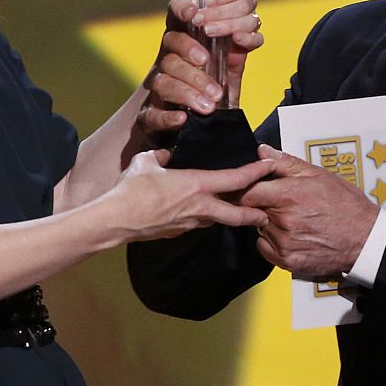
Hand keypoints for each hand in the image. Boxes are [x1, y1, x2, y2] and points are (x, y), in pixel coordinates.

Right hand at [110, 150, 272, 241]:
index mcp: (196, 185)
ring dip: (228, 215)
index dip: (256, 172)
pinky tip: (200, 210)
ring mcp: (190, 223)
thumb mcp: (147, 162)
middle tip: (266, 211)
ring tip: (235, 207)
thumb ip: (161, 156)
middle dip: (255, 213)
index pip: (236, 179)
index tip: (269, 165)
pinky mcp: (178, 232)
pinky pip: (198, 223)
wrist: (116, 221)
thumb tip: (167, 154)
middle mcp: (199, 207)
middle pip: (238, 214)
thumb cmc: (131, 190)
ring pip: (217, 220)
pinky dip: (205, 217)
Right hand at [137, 0, 263, 145]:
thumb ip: (235, 53)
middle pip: (170, 42)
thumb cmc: (210, 94)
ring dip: (189, 90)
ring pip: (163, 79)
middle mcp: (167, 59)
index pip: (176, 13)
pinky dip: (168, 117)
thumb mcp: (227, 71)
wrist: (188, 130)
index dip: (181, 7)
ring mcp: (156, 87)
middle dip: (190, 50)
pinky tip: (182, 118)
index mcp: (185, 43)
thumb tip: (247, 38)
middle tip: (207, 62)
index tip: (194, 13)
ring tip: (211, 104)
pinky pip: (153, 115)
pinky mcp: (149, 117)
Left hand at [240, 145, 378, 277]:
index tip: (251, 188)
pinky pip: (265, 248)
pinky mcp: (288, 261)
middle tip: (280, 202)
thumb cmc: (346, 205)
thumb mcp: (318, 175)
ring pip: (259, 229)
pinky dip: (272, 241)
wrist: (365, 238)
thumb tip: (263, 152)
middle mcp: (284, 220)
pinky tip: (290, 234)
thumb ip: (285, 163)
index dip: (247, 188)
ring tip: (292, 218)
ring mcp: (285, 243)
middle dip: (261, 204)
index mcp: (289, 195)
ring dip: (268, 223)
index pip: (247, 192)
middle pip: (252, 210)